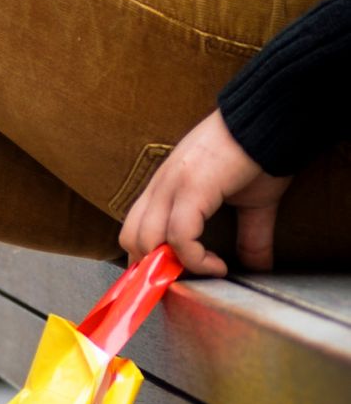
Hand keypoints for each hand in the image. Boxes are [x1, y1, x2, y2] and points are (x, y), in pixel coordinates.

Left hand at [120, 109, 291, 276]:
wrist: (271, 120)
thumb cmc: (260, 155)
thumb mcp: (251, 204)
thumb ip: (250, 238)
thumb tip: (259, 269)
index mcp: (166, 187)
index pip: (135, 229)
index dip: (145, 259)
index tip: (166, 281)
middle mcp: (161, 186)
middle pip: (131, 238)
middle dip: (150, 268)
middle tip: (180, 283)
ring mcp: (173, 185)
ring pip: (146, 239)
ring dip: (169, 266)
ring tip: (197, 276)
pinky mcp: (192, 187)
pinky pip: (179, 234)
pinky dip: (194, 258)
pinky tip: (217, 266)